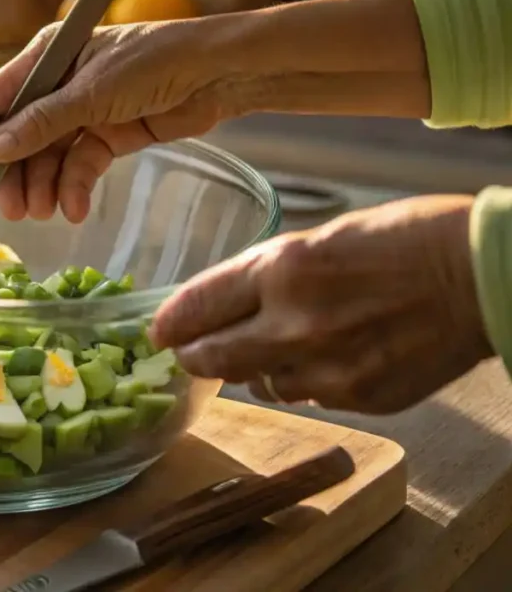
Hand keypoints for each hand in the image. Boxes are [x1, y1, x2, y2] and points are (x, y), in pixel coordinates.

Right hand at [0, 21, 233, 222]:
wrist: (218, 74)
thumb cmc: (155, 62)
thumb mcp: (92, 93)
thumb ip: (42, 123)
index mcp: (47, 57)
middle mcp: (59, 84)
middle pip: (20, 136)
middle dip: (13, 175)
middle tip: (11, 211)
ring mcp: (84, 112)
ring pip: (49, 157)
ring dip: (43, 186)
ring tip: (43, 213)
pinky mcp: (109, 136)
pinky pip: (80, 166)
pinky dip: (74, 187)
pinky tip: (73, 209)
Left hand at [148, 195, 492, 413]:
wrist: (482, 276)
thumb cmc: (405, 239)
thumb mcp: (321, 237)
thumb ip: (268, 275)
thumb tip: (226, 305)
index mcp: (283, 268)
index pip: (198, 306)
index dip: (170, 322)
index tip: (157, 331)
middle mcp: (295, 323)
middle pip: (211, 359)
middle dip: (192, 356)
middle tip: (188, 352)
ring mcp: (327, 369)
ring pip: (256, 383)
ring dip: (251, 368)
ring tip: (268, 347)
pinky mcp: (358, 399)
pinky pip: (306, 396)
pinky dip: (300, 380)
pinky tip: (321, 357)